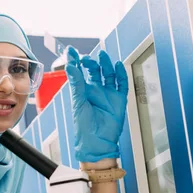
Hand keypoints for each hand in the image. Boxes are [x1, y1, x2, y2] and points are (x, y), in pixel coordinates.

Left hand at [65, 46, 128, 162]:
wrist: (97, 142)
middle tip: (87, 58)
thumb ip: (77, 83)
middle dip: (91, 62)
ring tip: (103, 56)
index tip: (70, 50)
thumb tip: (71, 66)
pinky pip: (121, 83)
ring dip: (106, 64)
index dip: (75, 60)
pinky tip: (117, 66)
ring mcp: (107, 94)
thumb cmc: (84, 127)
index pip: (78, 72)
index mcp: (82, 91)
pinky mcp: (119, 99)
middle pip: (94, 70)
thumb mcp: (78, 102)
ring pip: (108, 74)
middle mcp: (95, 90)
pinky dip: (121, 74)